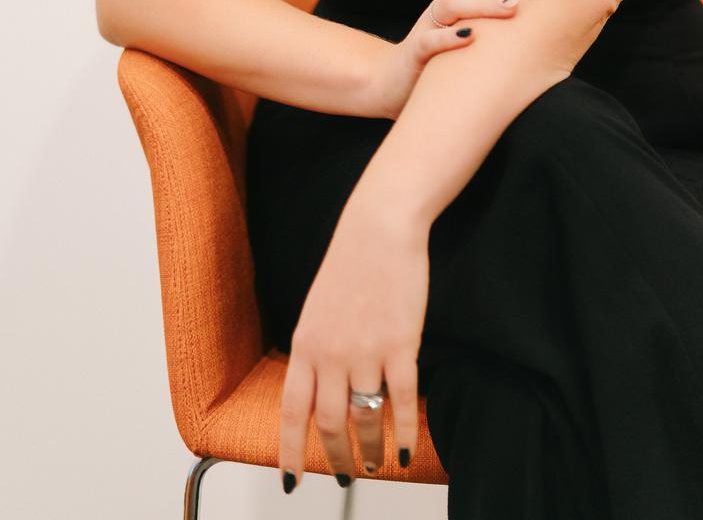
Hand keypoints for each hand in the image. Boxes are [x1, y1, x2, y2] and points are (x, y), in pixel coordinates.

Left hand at [278, 194, 430, 489]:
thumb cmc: (351, 262)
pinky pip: (401, 401)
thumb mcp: (319, 308)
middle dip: (336, 458)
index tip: (292, 481)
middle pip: (330, 424)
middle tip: (345, 476)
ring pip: (365, 419)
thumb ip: (316, 350)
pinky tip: (408, 449)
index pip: (292, 412)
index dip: (291, 452)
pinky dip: (406, 431)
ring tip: (378, 463)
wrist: (379, 225)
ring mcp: (366, 351)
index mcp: (305, 344)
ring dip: (371, 450)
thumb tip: (320, 390)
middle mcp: (331, 354)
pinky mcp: (401, 344)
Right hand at [368, 0, 546, 120]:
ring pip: (452, 3)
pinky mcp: (416, 54)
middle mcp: (446, 3)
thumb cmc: (452, 52)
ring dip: (483, 3)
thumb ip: (504, 9)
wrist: (396, 81)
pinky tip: (469, 37)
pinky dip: (447, 38)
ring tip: (512, 8)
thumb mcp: (478, 25)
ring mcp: (429, 25)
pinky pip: (428, 41)